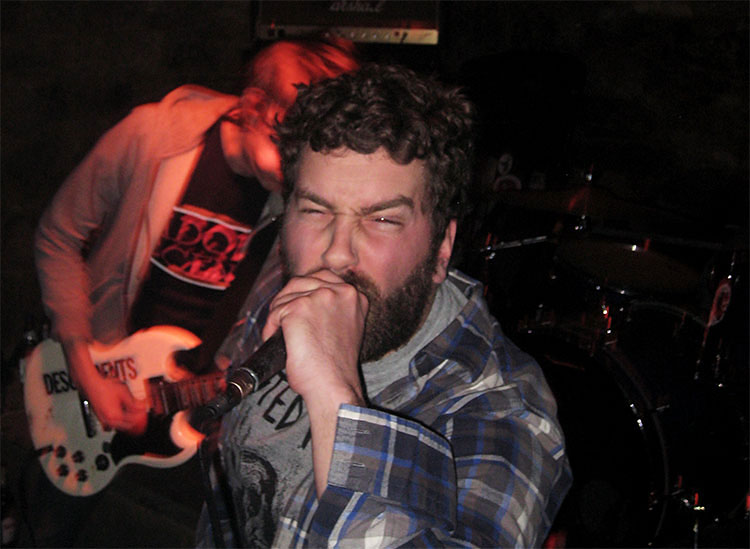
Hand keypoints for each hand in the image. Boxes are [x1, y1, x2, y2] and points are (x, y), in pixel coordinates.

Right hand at [62, 338, 147, 435]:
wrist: (90, 383)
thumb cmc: (103, 386)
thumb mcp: (124, 393)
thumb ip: (134, 402)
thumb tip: (142, 406)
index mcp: (115, 417)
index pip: (132, 422)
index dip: (140, 417)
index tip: (144, 411)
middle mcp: (108, 421)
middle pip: (125, 426)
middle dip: (134, 419)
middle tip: (139, 412)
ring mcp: (102, 419)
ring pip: (118, 426)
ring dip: (125, 420)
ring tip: (131, 412)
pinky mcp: (99, 416)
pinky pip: (111, 423)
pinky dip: (118, 419)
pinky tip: (121, 412)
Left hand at [262, 269, 368, 407]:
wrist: (333, 384)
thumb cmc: (337, 366)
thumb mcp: (346, 328)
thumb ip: (334, 309)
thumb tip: (307, 301)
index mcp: (355, 296)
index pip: (324, 277)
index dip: (305, 290)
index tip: (296, 304)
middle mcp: (340, 292)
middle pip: (301, 281)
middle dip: (287, 299)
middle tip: (282, 319)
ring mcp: (319, 298)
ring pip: (285, 296)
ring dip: (277, 315)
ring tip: (279, 334)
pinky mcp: (298, 308)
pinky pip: (274, 312)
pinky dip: (270, 328)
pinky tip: (275, 340)